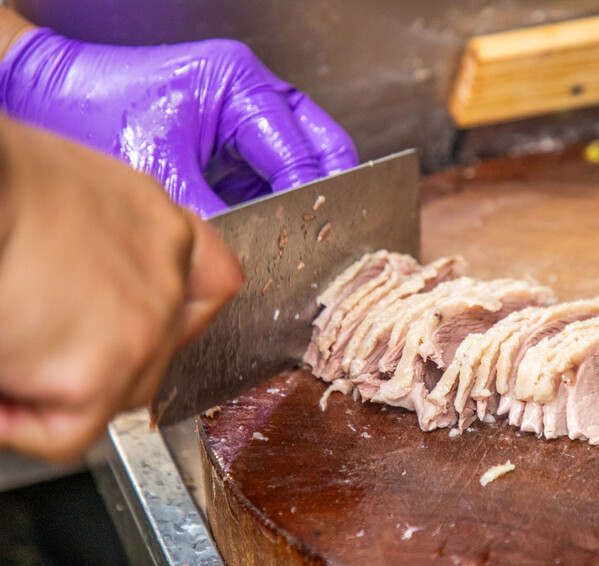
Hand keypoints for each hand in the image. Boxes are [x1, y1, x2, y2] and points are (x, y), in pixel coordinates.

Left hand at [0, 26, 357, 217]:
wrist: (45, 91)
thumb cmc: (94, 109)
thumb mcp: (161, 171)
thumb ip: (214, 215)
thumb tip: (246, 263)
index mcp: (241, 85)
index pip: (300, 150)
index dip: (310, 198)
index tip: (317, 236)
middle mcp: (249, 92)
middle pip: (316, 144)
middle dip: (322, 189)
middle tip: (328, 232)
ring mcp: (239, 112)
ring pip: (298, 157)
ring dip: (298, 195)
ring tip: (300, 233)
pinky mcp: (224, 134)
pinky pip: (266, 169)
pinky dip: (272, 197)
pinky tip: (267, 224)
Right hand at [0, 116, 243, 461]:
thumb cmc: (6, 187)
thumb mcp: (80, 192)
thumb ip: (113, 241)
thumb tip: (93, 282)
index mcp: (159, 225)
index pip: (213, 278)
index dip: (185, 305)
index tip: (149, 317)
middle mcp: (167, 275)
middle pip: (162, 347)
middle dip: (107, 356)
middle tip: (45, 342)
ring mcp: (146, 327)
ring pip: (119, 393)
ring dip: (63, 389)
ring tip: (11, 353)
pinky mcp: (104, 373)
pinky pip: (69, 432)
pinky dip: (24, 424)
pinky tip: (0, 389)